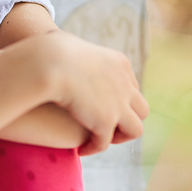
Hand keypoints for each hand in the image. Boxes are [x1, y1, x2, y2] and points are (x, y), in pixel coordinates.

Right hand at [37, 32, 148, 155]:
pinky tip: (82, 149)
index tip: (105, 106)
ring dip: (120, 136)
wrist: (50, 63)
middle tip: (108, 125)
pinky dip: (95, 147)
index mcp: (120, 63)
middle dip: (127, 118)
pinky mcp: (105, 122)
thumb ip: (71, 46)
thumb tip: (58, 41)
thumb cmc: (51, 50)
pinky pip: (105, 143)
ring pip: (135, 129)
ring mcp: (118, 105)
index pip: (131, 86)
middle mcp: (125, 84)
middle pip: (141, 108)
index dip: (120, 99)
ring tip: (100, 138)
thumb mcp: (68, 43)